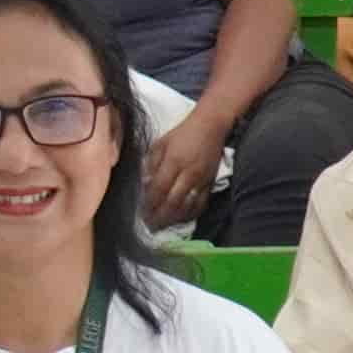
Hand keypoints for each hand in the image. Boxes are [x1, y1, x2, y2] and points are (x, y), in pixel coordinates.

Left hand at [142, 107, 230, 226]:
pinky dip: (190, 215)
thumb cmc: (182, 134)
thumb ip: (151, 164)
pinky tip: (180, 219)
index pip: (159, 188)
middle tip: (150, 226)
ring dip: (173, 219)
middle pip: (173, 202)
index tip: (142, 212)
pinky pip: (201, 204)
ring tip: (162, 226)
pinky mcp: (211, 184)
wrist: (210, 126)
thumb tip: (145, 185)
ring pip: (187, 206)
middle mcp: (188, 173)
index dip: (149, 203)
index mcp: (173, 161)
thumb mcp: (160, 143)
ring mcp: (201, 180)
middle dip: (160, 216)